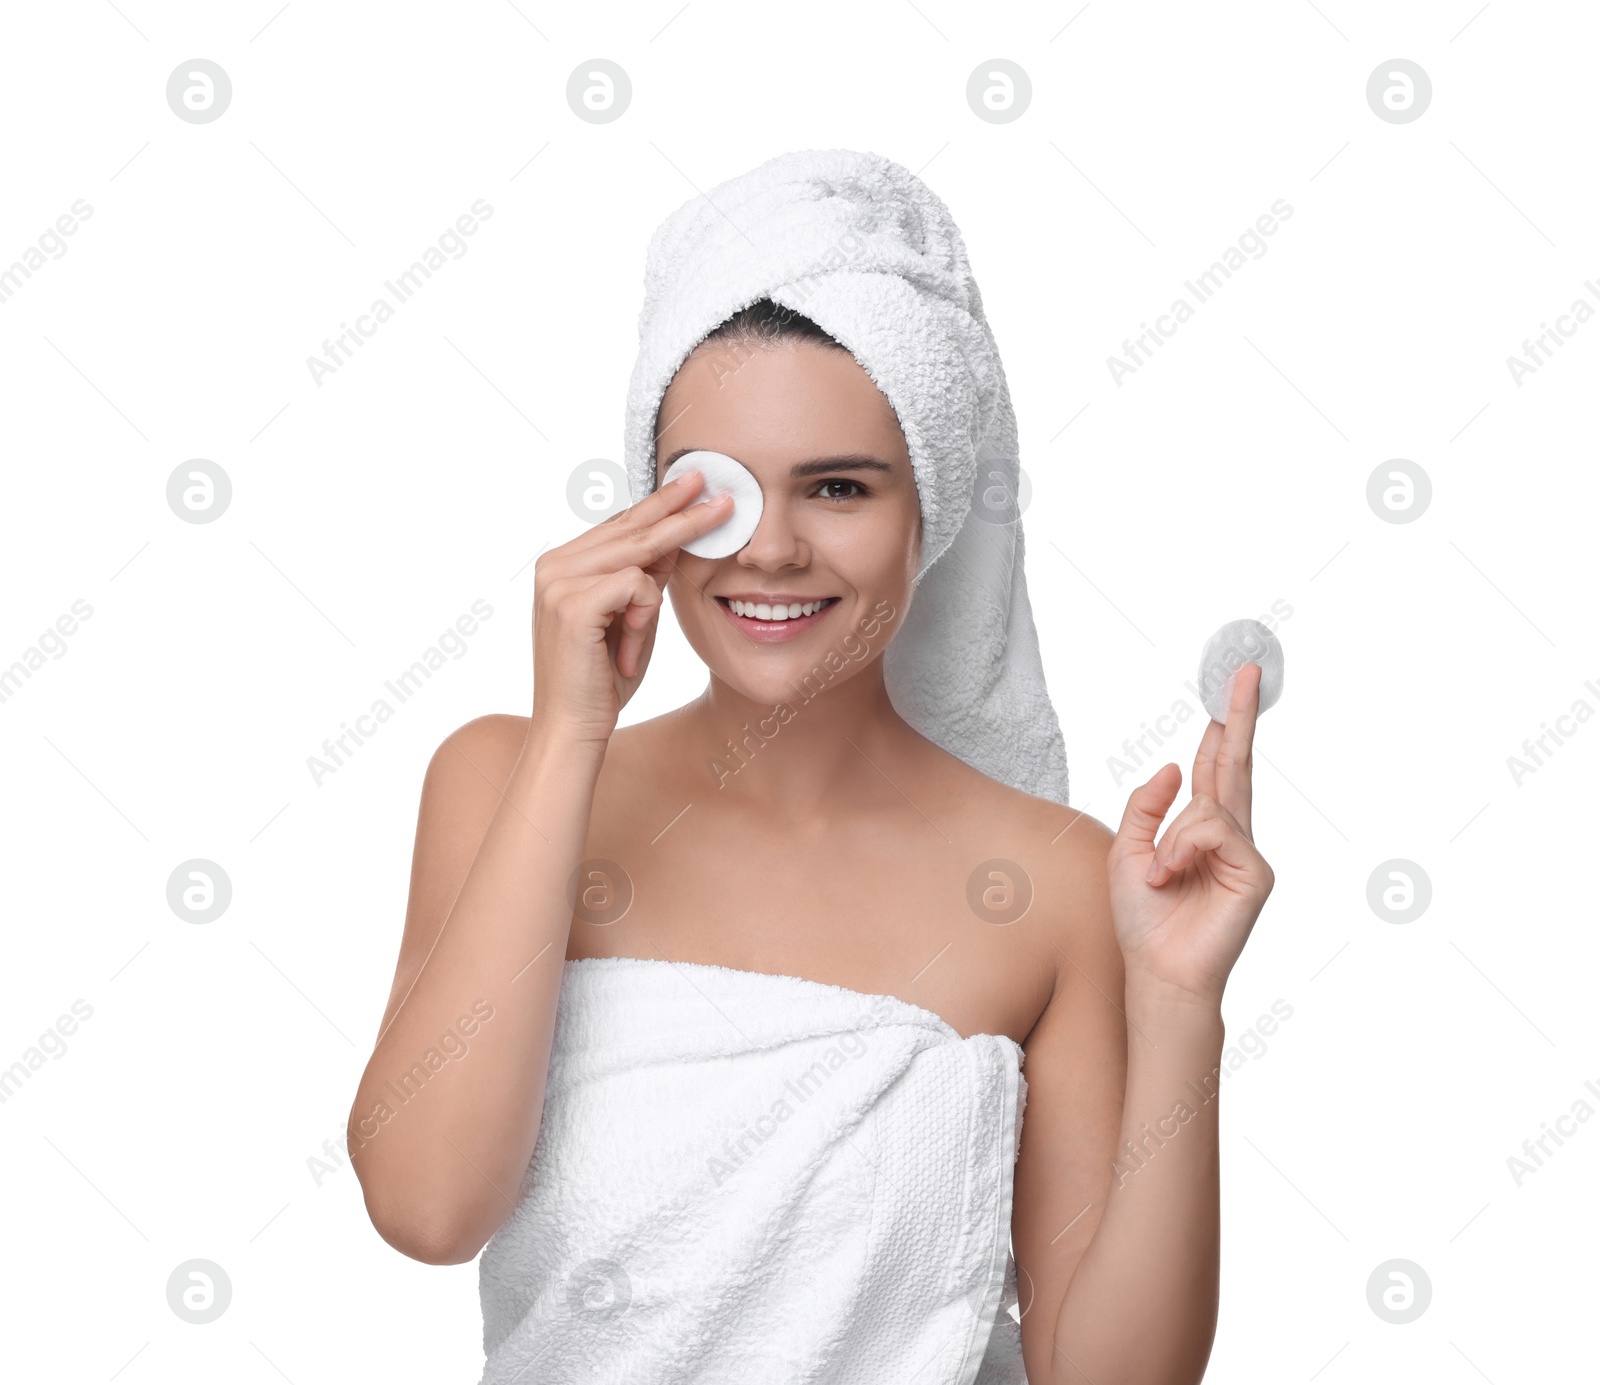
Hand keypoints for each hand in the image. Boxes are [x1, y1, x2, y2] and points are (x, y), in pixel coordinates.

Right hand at [527, 470, 731, 746]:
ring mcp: (559, 581)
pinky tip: (627, 648)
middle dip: (677, 508)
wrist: (573, 727)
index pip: (620, 524)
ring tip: (647, 621)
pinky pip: (637, 584)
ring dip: (656, 593)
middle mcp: (555, 565)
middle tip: (714, 487)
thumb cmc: (605, 679)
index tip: (692, 484)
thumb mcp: (634, 619)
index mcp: (563, 565)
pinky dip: (644, 616)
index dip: (658, 505)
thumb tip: (675, 539)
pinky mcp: (573, 602)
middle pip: (631, 526)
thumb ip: (646, 580)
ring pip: (639, 552)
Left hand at [1107, 663, 1275, 1005]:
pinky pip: (1215, 831)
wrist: (1155, 971)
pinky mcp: (1255, 873)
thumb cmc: (1143, 919)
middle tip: (1246, 670)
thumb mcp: (1127, 850)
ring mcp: (1246, 853)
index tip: (1232, 686)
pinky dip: (1182, 850)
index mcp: (1201, 827)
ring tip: (1157, 876)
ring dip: (1172, 839)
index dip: (1223, 726)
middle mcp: (1229, 835)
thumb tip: (1176, 765)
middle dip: (1239, 715)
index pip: (1216, 766)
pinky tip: (1167, 876)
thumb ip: (1147, 805)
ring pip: (1210, 806)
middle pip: (1236, 763)